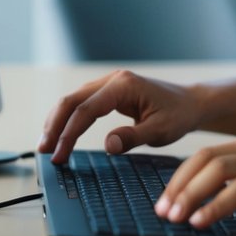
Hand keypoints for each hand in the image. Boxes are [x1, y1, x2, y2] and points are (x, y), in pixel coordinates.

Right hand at [37, 71, 201, 163]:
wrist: (191, 103)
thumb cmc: (178, 116)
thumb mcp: (160, 131)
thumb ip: (133, 137)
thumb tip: (108, 145)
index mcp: (123, 86)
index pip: (86, 110)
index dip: (69, 134)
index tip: (59, 156)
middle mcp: (113, 79)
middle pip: (72, 101)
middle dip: (54, 126)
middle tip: (44, 151)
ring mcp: (110, 83)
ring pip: (73, 100)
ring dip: (57, 121)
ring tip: (47, 145)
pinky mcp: (109, 91)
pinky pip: (82, 102)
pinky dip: (68, 118)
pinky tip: (60, 133)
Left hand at [154, 130, 235, 227]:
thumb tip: (225, 195)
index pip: (205, 154)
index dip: (181, 176)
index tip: (168, 198)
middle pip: (203, 159)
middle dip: (177, 185)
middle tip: (163, 209)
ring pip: (215, 170)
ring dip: (190, 195)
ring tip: (176, 216)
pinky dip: (215, 205)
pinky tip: (203, 220)